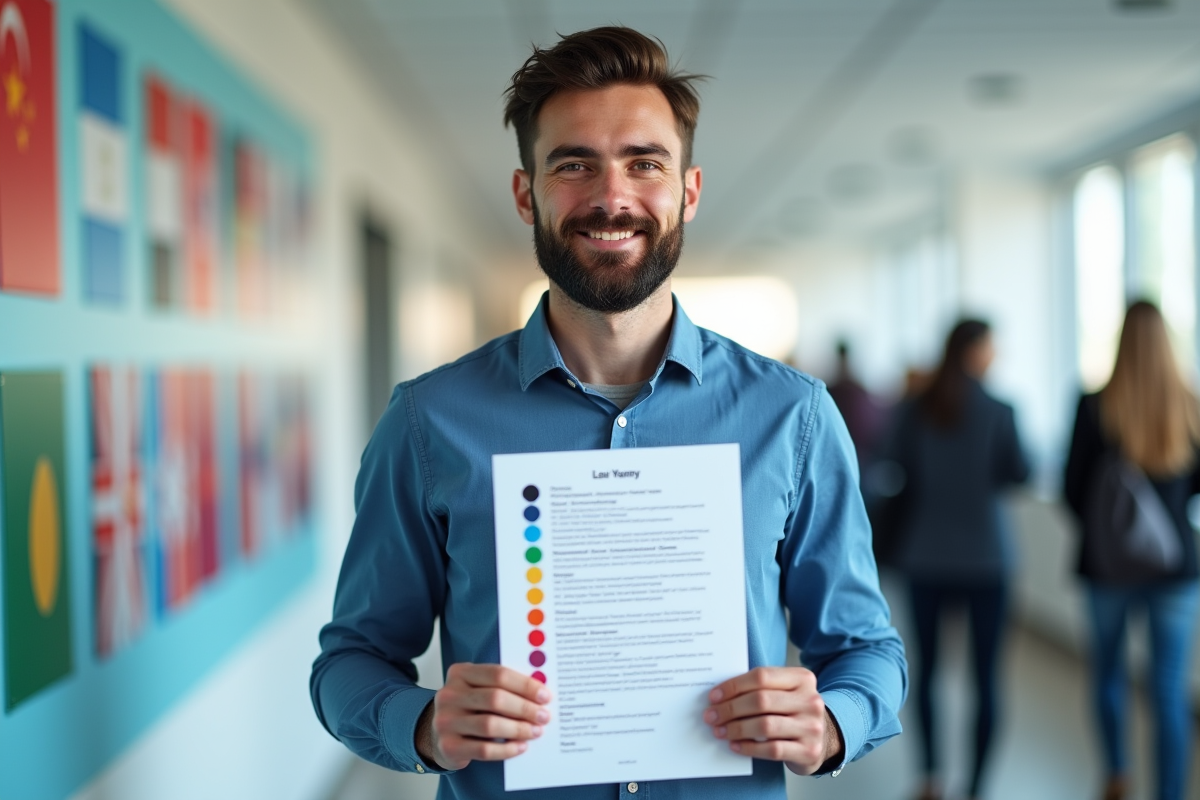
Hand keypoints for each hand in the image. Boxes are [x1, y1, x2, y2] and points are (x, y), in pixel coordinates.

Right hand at [415, 663, 551, 770]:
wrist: (436, 733)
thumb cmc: (468, 707)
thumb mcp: (478, 688)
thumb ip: (502, 686)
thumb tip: (539, 693)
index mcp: (460, 673)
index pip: (498, 674)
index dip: (524, 685)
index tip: (545, 695)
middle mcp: (449, 695)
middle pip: (495, 698)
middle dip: (525, 708)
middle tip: (544, 716)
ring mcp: (446, 721)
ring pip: (490, 724)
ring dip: (518, 729)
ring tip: (536, 731)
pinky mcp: (448, 746)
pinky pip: (484, 749)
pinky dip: (506, 749)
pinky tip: (520, 747)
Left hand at [703, 666, 843, 775]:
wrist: (827, 737)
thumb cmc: (794, 710)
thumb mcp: (785, 691)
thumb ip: (761, 688)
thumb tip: (720, 695)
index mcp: (802, 678)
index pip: (762, 676)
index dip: (734, 685)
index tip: (713, 696)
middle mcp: (810, 700)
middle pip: (761, 700)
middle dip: (730, 709)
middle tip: (711, 716)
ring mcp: (811, 726)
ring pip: (765, 725)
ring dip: (736, 728)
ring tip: (719, 731)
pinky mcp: (809, 751)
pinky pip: (772, 749)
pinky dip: (749, 747)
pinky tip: (735, 746)